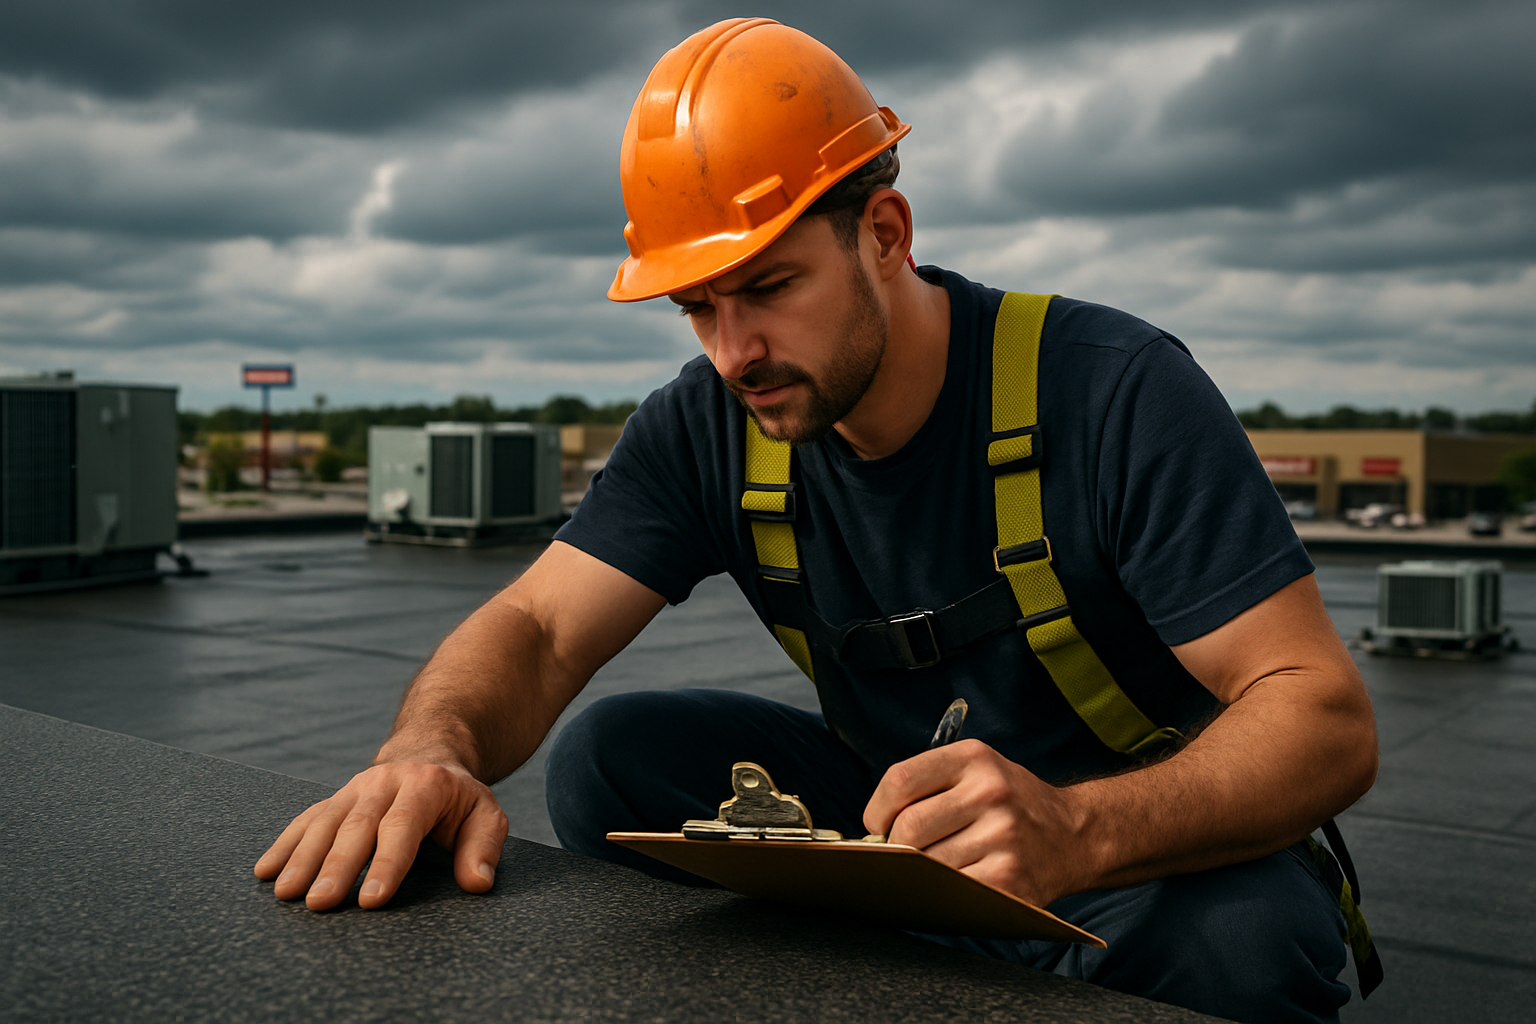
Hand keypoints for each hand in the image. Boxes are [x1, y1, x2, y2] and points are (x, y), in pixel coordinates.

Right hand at [253, 761, 508, 910]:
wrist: (428, 754)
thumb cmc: (459, 799)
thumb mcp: (485, 814)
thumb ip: (483, 847)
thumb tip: (477, 883)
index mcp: (425, 786)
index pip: (403, 826)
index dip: (387, 863)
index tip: (371, 899)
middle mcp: (384, 783)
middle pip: (357, 826)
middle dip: (336, 866)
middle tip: (320, 904)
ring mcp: (354, 789)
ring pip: (325, 822)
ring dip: (303, 858)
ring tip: (287, 893)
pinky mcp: (334, 799)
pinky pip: (306, 819)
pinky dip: (285, 844)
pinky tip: (266, 870)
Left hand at [862, 739, 1090, 906]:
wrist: (1075, 835)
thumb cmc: (1011, 804)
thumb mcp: (977, 771)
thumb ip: (927, 787)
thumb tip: (872, 832)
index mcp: (974, 758)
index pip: (900, 780)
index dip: (877, 809)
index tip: (878, 825)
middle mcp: (990, 792)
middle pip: (908, 827)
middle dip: (896, 848)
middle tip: (905, 854)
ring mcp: (1002, 836)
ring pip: (926, 864)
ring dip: (920, 874)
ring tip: (935, 868)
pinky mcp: (1009, 878)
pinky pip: (951, 892)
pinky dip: (941, 894)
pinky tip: (952, 887)